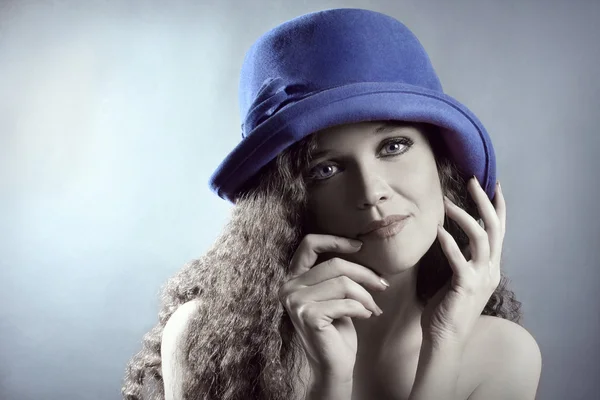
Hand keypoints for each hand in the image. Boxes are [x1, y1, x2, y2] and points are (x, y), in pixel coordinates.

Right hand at [277, 234, 388, 383]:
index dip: (335, 240)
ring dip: (366, 296)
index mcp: (294, 278)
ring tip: (373, 307)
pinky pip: (345, 303)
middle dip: (365, 274)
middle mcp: (289, 287)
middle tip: (383, 285)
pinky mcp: (308, 315)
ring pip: (343, 284)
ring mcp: (296, 301)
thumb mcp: (334, 295)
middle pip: (334, 265)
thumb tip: (361, 249)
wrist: (333, 365)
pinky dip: (362, 309)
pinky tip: (366, 317)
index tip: (359, 245)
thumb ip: (336, 274)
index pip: (309, 245)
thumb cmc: (337, 329)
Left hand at [420, 178, 505, 347]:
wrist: (446, 339)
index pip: (498, 230)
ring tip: (446, 202)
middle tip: (472, 180)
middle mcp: (490, 269)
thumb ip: (462, 258)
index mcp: (490, 266)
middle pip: (494, 228)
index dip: (498, 207)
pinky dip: (449, 242)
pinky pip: (459, 259)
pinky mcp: (466, 286)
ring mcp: (480, 277)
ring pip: (480, 238)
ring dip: (464, 217)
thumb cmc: (448, 308)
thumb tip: (450, 235)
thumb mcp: (459, 277)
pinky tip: (436, 230)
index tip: (493, 185)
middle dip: (485, 202)